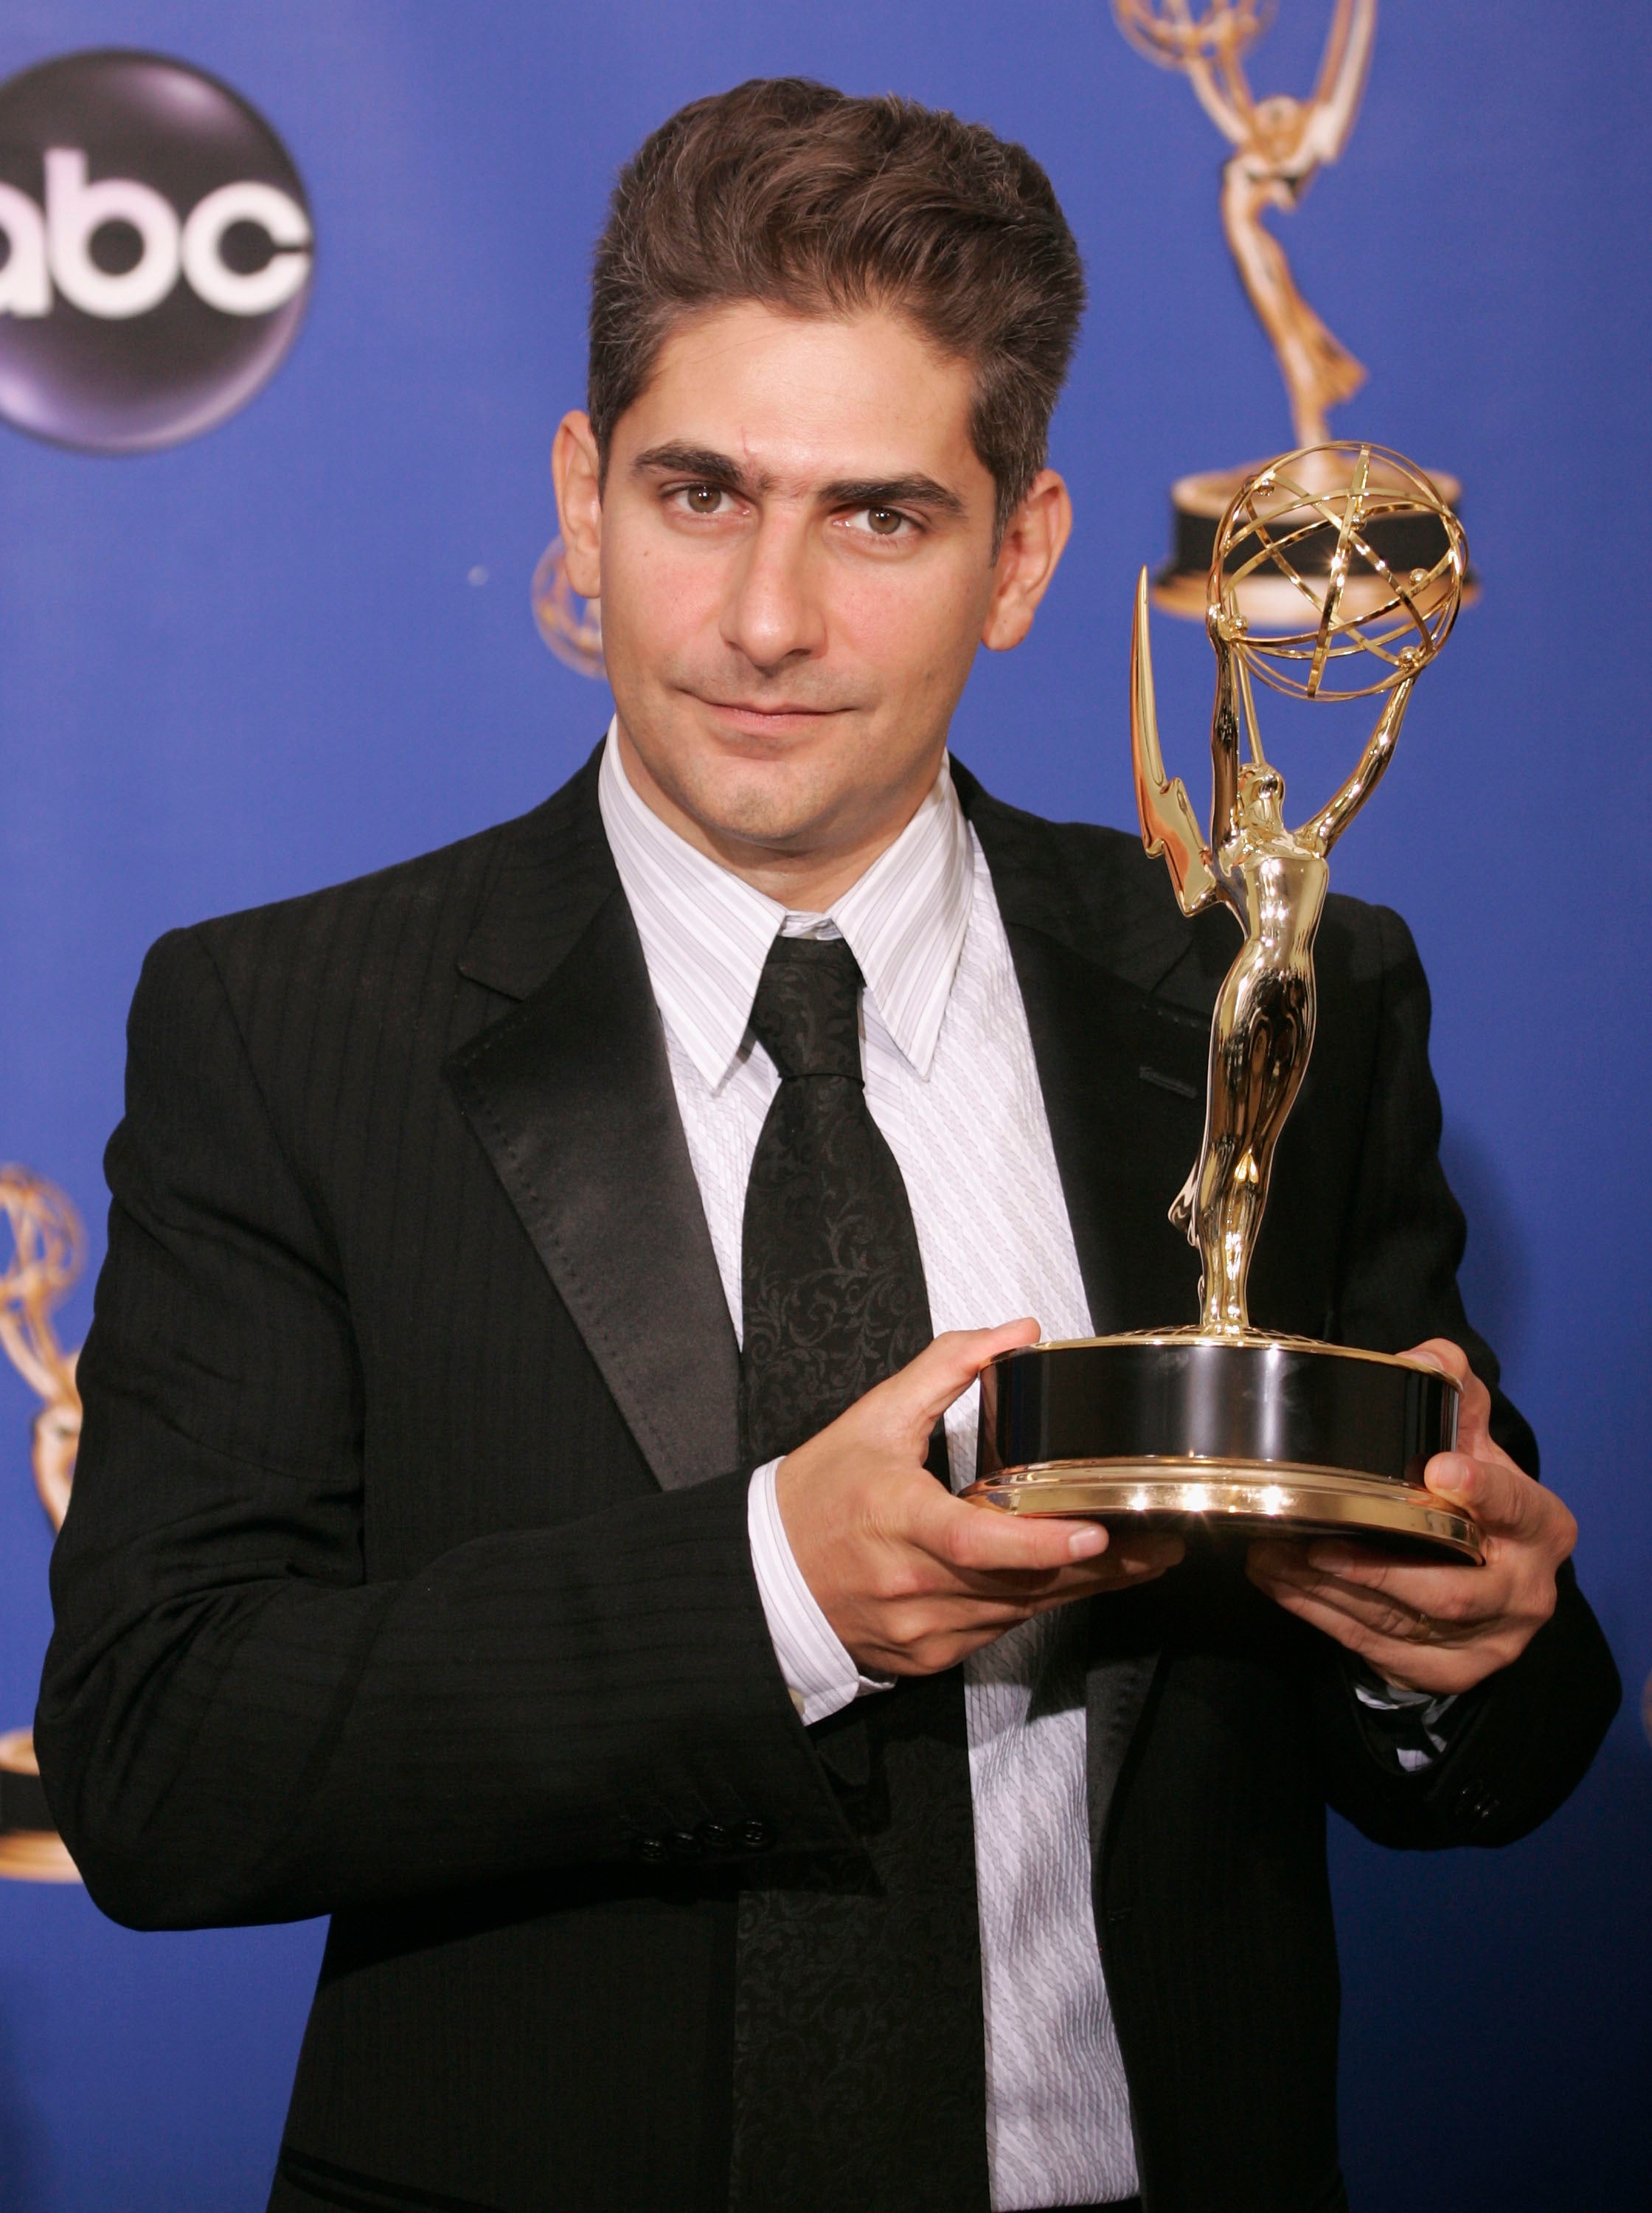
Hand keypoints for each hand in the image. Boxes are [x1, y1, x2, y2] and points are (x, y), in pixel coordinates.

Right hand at [776, 1318, 1183, 1676]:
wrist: (764, 1577)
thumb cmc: (816, 1498)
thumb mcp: (874, 1418)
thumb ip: (946, 1367)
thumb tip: (1014, 1332)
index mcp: (898, 1518)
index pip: (977, 1540)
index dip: (1039, 1543)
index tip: (1092, 1532)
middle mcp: (913, 1582)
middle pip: (1022, 1581)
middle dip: (1098, 1564)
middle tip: (1156, 1540)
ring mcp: (923, 1627)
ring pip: (1021, 1610)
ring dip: (1078, 1585)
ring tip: (1136, 1555)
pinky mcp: (930, 1655)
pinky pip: (999, 1630)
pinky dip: (1034, 1603)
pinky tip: (1070, 1578)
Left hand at [1246, 1338, 1576, 1694]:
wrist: (1492, 1577)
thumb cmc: (1476, 1503)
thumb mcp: (1474, 1445)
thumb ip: (1454, 1396)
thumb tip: (1423, 1355)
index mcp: (1541, 1527)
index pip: (1516, 1507)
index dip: (1482, 1491)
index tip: (1439, 1469)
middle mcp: (1524, 1590)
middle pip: (1452, 1592)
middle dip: (1378, 1571)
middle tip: (1315, 1542)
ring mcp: (1490, 1641)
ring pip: (1403, 1623)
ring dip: (1330, 1592)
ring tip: (1274, 1556)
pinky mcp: (1449, 1671)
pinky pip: (1380, 1650)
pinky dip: (1323, 1616)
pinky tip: (1281, 1583)